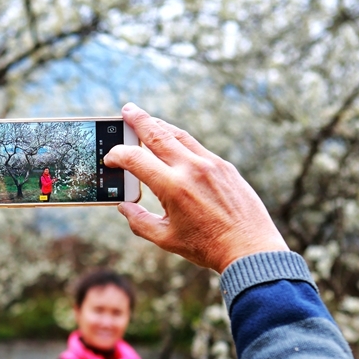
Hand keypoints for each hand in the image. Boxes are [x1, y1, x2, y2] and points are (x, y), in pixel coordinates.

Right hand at [104, 103, 287, 272]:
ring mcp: (211, 164)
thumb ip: (139, 221)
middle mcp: (191, 168)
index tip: (110, 158)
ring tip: (147, 120)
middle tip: (126, 110)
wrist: (248, 248)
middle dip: (138, 121)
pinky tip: (173, 144)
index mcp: (173, 187)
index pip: (136, 159)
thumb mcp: (165, 238)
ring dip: (160, 126)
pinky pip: (197, 147)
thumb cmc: (206, 247)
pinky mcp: (224, 167)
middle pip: (158, 134)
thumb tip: (124, 207)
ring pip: (179, 136)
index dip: (118, 155)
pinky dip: (180, 141)